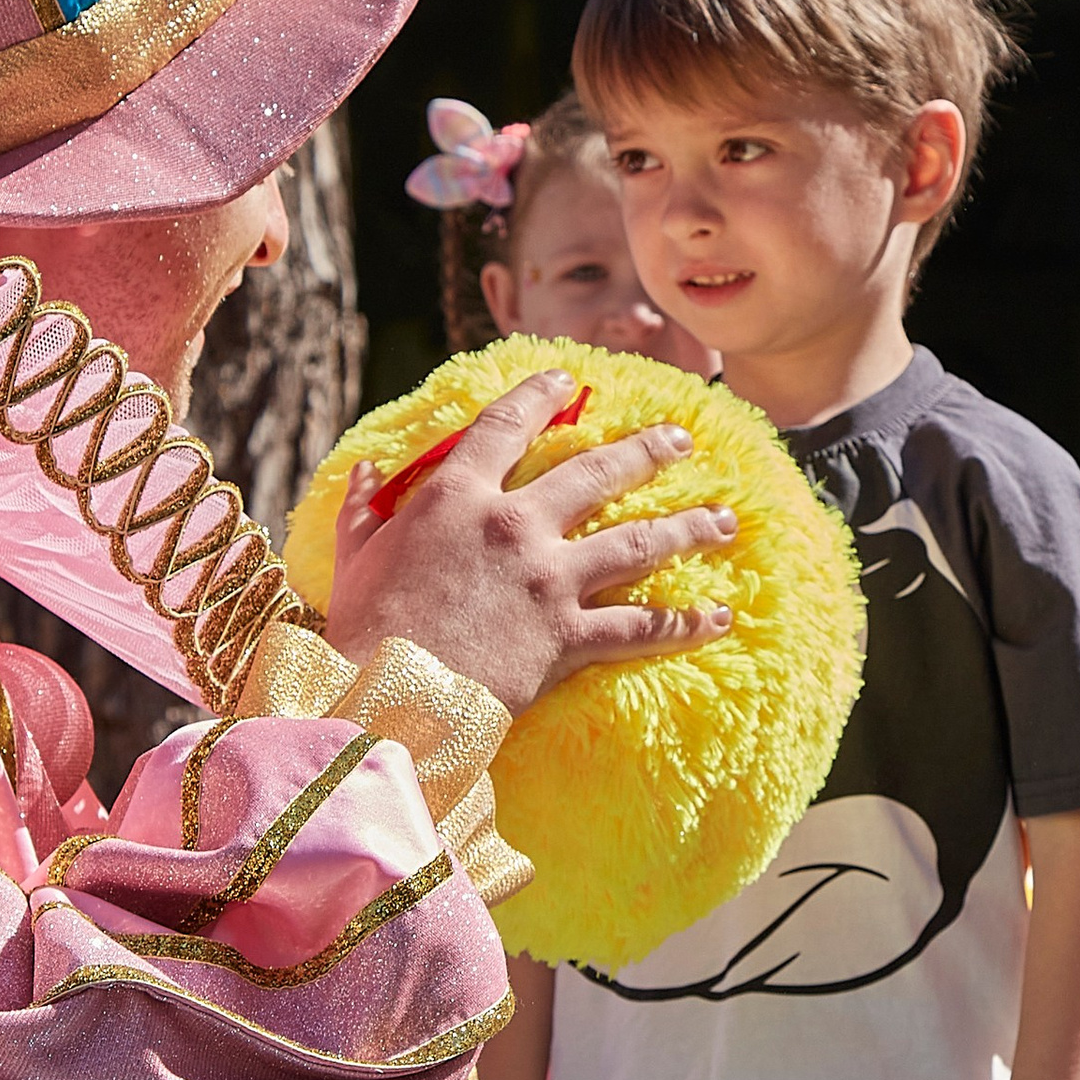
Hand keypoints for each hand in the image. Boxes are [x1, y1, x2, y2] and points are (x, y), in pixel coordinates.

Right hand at [326, 371, 737, 715]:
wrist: (388, 697)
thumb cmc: (363, 628)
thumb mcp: (355, 558)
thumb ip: (363, 510)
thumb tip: (365, 471)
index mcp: (457, 498)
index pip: (505, 427)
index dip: (538, 397)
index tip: (567, 381)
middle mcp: (514, 525)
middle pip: (594, 474)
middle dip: (645, 452)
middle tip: (680, 442)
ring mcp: (548, 579)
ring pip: (635, 543)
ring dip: (686, 528)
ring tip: (724, 519)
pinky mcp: (568, 635)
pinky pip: (639, 627)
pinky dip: (684, 624)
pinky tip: (719, 618)